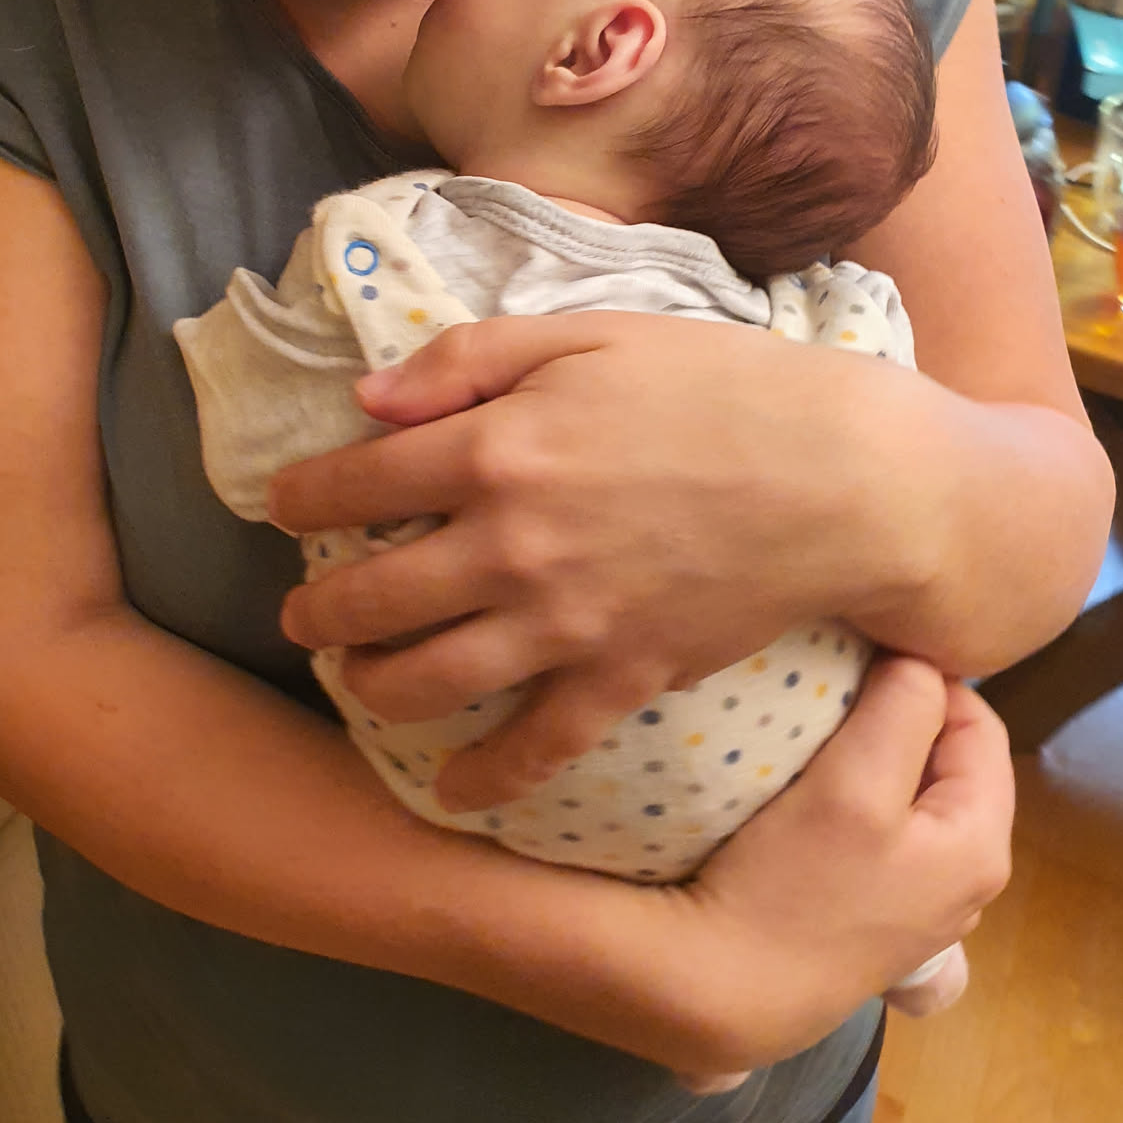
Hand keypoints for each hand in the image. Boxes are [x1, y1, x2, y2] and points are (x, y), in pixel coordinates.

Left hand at [269, 313, 911, 807]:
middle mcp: (511, 543)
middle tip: (300, 614)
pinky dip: (481, 778)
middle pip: (372, 596)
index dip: (301, 497)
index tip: (280, 507)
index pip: (356, 480)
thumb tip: (367, 399)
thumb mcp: (589, 334)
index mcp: (498, 445)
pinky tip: (448, 789)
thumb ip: (468, 360)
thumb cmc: (719, 386)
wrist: (842, 478)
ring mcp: (562, 622)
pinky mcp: (619, 678)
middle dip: (316, 610)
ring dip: (370, 684)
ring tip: (352, 676)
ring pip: (426, 679)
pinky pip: (532, 749)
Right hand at [682, 659, 1012, 1066]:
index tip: (856, 661)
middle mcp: (967, 880)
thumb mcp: (857, 781)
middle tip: (831, 694)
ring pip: (909, 789)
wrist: (724, 987)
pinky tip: (808, 793)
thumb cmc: (793, 881)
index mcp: (983, 845)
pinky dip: (852, 794)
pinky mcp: (873, 914)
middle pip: (946, 757)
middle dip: (895, 715)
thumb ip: (904, 708)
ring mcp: (920, 903)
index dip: (921, 677)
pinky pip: (881, 827)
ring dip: (869, 753)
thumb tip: (922, 658)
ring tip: (816, 737)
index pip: (977, 719)